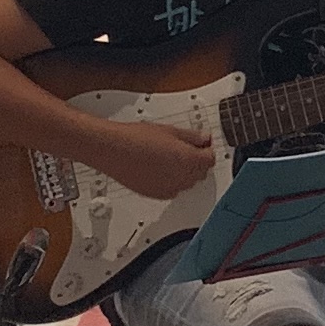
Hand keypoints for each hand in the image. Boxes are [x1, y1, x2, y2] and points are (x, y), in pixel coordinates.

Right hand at [87, 115, 221, 200]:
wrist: (113, 150)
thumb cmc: (136, 138)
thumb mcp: (170, 130)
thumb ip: (192, 137)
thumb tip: (204, 139)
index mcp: (189, 160)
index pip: (211, 158)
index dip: (207, 149)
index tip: (202, 144)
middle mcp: (182, 178)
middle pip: (201, 172)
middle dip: (197, 161)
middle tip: (186, 148)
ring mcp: (170, 189)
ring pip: (188, 182)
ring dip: (186, 172)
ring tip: (170, 157)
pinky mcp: (157, 195)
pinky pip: (173, 190)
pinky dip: (172, 181)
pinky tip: (161, 168)